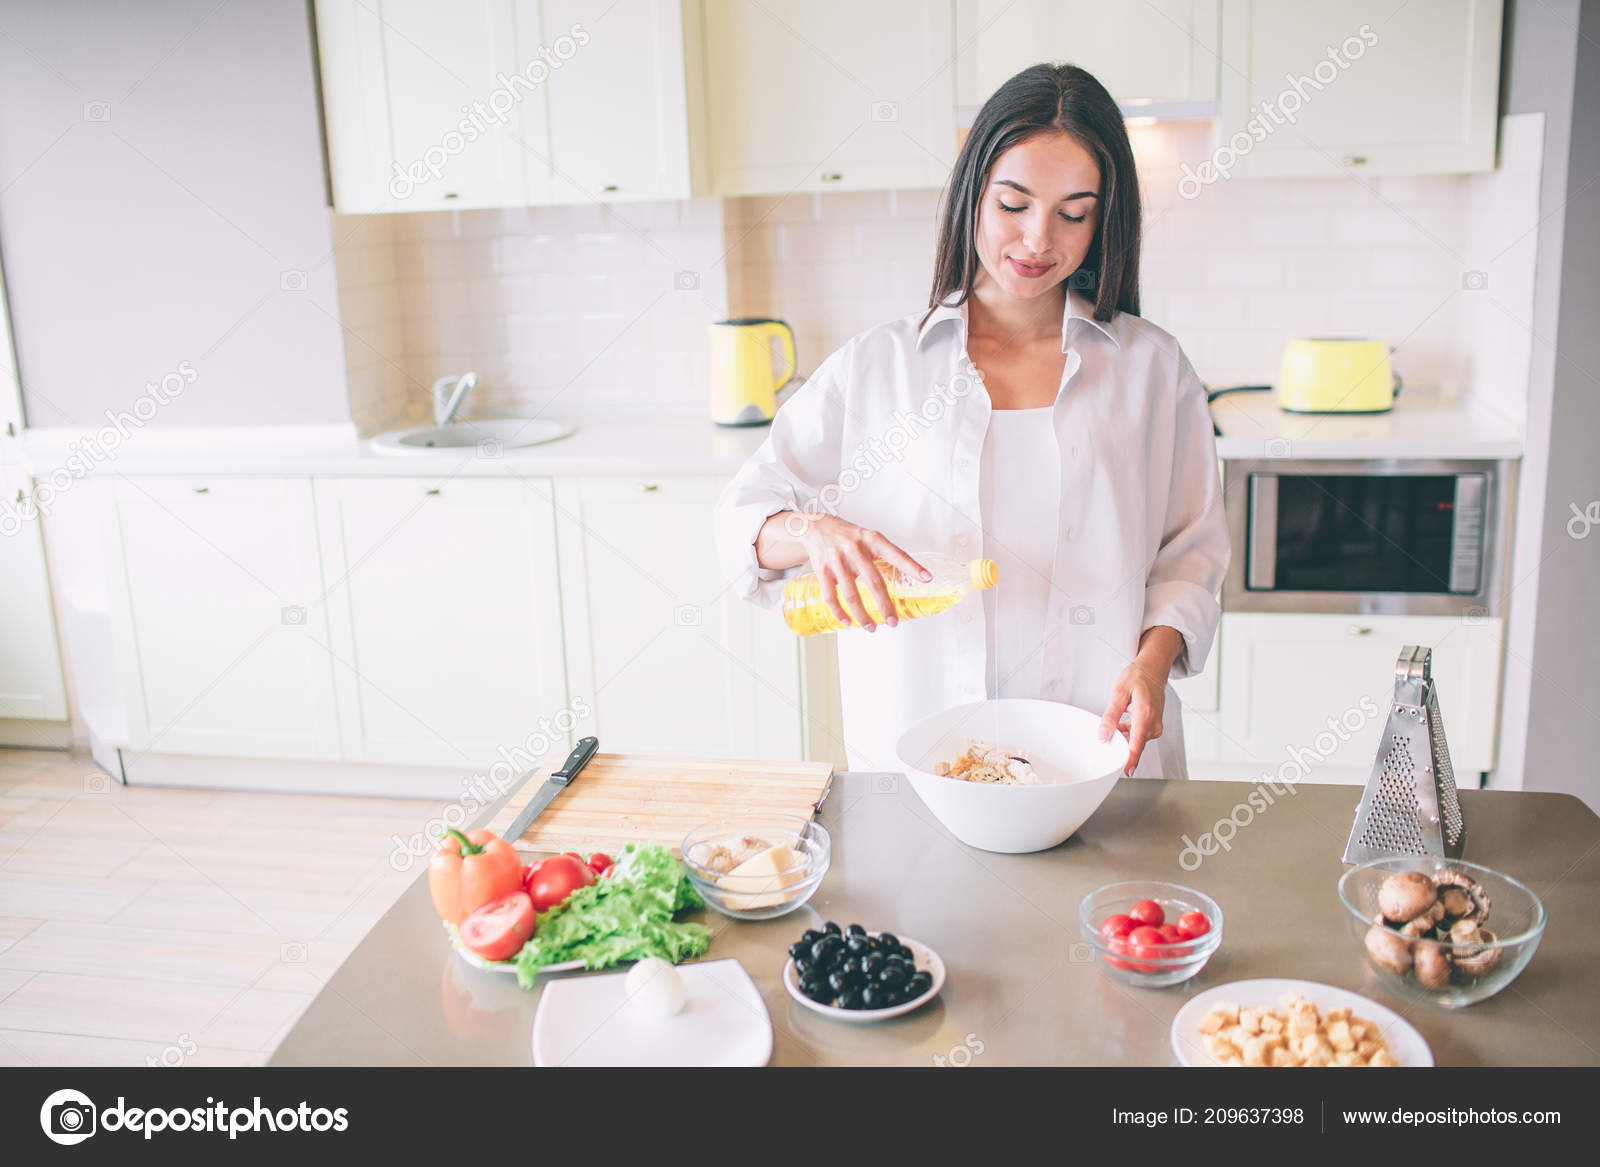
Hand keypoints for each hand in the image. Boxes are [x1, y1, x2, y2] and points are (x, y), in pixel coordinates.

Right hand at [795, 514, 928, 630]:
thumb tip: (905, 579)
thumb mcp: (868, 538)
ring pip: (851, 594)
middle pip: (874, 581)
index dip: (912, 567)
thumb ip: (883, 556)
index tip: (927, 578)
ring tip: (871, 627)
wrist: (816, 526)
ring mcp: (837, 560)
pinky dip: (839, 612)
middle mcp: (855, 549)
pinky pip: (831, 596)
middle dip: (885, 605)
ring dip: (862, 615)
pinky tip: (848, 622)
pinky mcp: (822, 570)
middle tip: (894, 622)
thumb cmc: (849, 536)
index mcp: (872, 539)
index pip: (896, 554)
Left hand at [1098, 661, 1166, 777]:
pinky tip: (1122, 723)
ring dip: (1122, 736)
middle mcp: (1153, 723)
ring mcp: (1155, 726)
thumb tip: (1103, 735)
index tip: (1125, 771)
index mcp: (1145, 714)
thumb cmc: (1137, 677)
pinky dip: (1127, 733)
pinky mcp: (1153, 728)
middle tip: (1107, 730)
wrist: (1153, 670)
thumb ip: (1110, 716)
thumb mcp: (1118, 693)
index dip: (1131, 759)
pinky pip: (1138, 737)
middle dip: (1119, 743)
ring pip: (1135, 741)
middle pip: (1134, 744)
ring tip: (1117, 720)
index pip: (1137, 743)